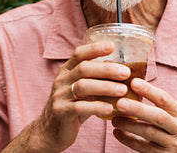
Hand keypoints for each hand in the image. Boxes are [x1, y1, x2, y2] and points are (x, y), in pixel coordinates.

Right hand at [6, 41, 130, 152]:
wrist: (50, 131)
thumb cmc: (73, 107)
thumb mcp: (82, 90)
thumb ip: (96, 80)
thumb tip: (124, 71)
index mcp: (67, 71)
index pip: (79, 54)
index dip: (95, 48)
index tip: (112, 46)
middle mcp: (61, 80)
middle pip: (83, 68)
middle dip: (106, 69)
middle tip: (126, 72)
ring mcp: (59, 96)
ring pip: (83, 86)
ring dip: (105, 87)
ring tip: (123, 90)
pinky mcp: (61, 112)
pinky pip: (80, 107)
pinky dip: (97, 107)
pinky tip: (110, 109)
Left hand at [111, 78, 176, 151]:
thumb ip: (161, 107)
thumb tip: (133, 88)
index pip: (165, 99)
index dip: (149, 90)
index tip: (133, 82)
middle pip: (158, 116)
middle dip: (137, 108)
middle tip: (119, 103)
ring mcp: (175, 145)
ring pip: (148, 133)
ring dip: (129, 125)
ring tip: (114, 119)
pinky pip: (143, 148)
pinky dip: (128, 140)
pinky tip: (118, 133)